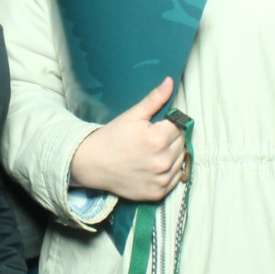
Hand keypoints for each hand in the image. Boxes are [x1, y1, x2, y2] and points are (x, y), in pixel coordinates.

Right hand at [68, 74, 185, 202]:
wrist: (92, 164)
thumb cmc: (111, 138)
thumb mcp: (131, 116)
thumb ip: (154, 99)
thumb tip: (170, 82)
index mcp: (157, 140)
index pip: (179, 126)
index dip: (168, 124)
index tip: (156, 126)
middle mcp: (162, 161)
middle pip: (182, 142)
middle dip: (171, 138)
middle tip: (152, 138)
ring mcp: (161, 179)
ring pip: (181, 159)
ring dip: (172, 154)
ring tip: (152, 151)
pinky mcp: (158, 192)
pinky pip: (176, 178)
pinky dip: (169, 171)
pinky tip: (154, 165)